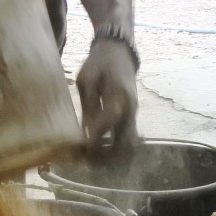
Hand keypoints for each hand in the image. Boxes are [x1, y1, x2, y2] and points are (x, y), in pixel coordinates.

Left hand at [77, 35, 138, 151]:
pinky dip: (117, 151)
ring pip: (131, 146)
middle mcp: (130, 108)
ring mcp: (134, 114)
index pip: (108, 122)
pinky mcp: (132, 117)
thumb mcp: (86, 78)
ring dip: (114, 158)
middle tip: (88, 162)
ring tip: (95, 162)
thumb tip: (84, 131)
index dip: (95, 139)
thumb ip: (87, 104)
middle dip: (107, 157)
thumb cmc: (99, 63)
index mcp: (118, 95)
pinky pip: (129, 140)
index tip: (81, 150)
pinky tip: (101, 154)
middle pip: (126, 143)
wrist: (120, 52)